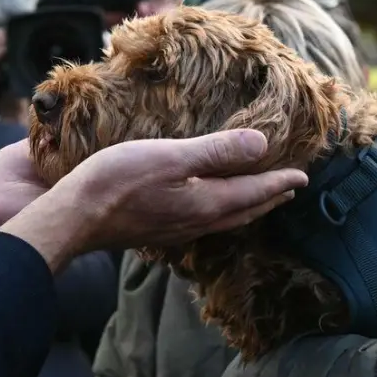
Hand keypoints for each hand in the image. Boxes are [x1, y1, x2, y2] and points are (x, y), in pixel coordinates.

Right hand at [0, 130, 307, 270]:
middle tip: (288, 188)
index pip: (254, 192)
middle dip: (268, 198)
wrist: (73, 217)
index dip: (280, 182)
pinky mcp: (155, 230)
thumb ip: (217, 152)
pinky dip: (219, 211)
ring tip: (256, 196)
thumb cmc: (118, 180)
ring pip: (224, 218)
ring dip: (246, 206)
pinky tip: (206, 205)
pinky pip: (202, 222)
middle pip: (244, 210)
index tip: (303, 176)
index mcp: (206, 202)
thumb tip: (262, 147)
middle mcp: (196, 221)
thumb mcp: (171, 156)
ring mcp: (175, 230)